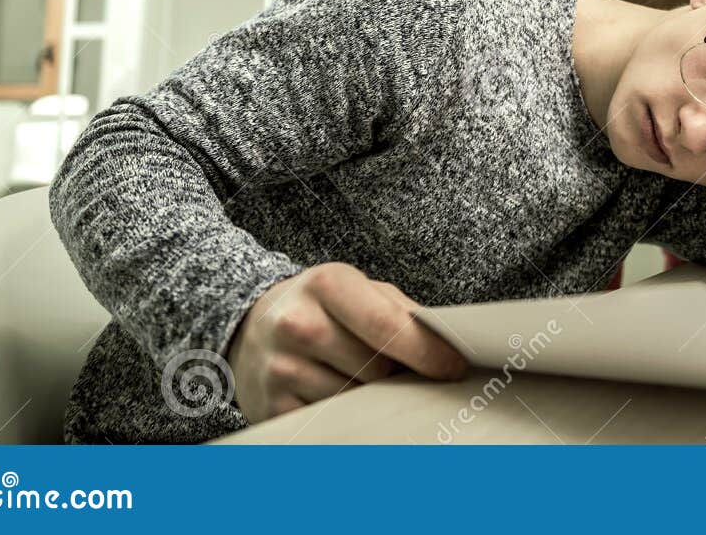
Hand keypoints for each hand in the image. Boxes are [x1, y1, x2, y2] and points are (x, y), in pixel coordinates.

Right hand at [226, 263, 466, 422]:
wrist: (252, 325)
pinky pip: (329, 421)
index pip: (385, 325)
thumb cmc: (321, 306)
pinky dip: (347, 415)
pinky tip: (345, 398)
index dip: (427, 352)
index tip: (453, 368)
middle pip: (375, 368)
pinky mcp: (271, 406)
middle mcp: (298, 323)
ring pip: (355, 399)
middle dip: (400, 375)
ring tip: (370, 382)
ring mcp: (280, 368)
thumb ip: (402, 312)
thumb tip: (447, 345)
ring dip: (374, 398)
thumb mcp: (360, 290)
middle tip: (407, 374)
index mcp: (327, 284)